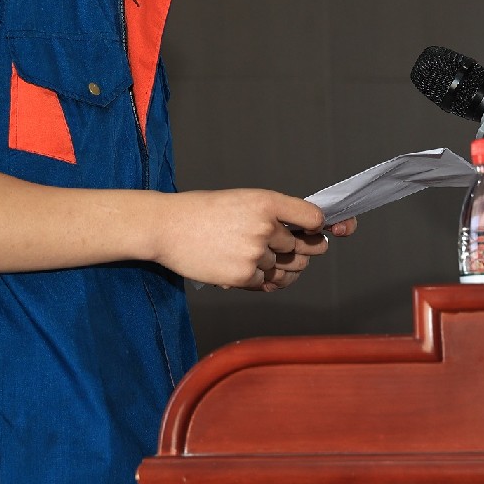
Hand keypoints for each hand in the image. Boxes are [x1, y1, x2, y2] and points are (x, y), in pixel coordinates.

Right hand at [151, 190, 333, 290]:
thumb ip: (272, 214)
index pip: (313, 218)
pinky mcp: (242, 276)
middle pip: (300, 248)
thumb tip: (302, 234)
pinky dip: (252, 279)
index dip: (315, 228)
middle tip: (274, 250)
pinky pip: (262, 283)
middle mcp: (266, 227)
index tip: (311, 233)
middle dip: (291, 252)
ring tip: (247, 257)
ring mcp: (255, 253)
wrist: (167, 227)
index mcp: (267, 202)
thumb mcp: (242, 200)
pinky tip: (235, 267)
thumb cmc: (202, 212)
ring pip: (280, 268)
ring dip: (270, 267)